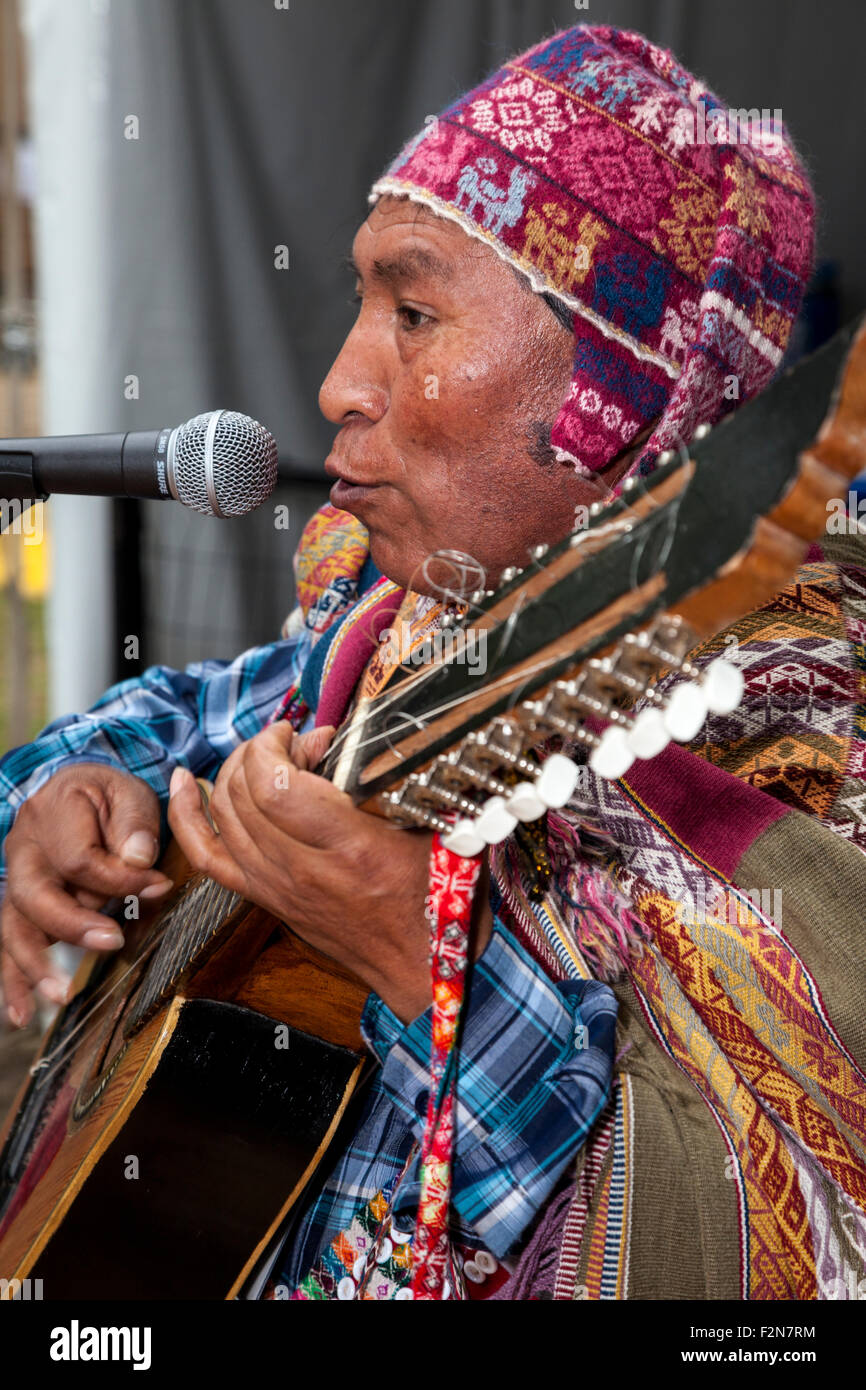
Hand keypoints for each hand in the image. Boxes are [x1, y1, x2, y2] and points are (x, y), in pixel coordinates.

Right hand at [1, 764, 172, 1026]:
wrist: (78, 790)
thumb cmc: (110, 797)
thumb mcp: (130, 793)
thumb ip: (136, 825)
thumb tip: (138, 860)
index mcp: (53, 812)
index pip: (80, 860)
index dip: (120, 879)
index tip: (158, 885)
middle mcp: (24, 847)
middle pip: (35, 894)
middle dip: (72, 924)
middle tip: (111, 941)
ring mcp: (16, 877)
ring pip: (14, 924)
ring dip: (34, 964)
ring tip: (58, 995)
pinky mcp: (18, 903)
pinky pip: (9, 942)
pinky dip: (13, 981)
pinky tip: (21, 1014)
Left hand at [167, 722, 492, 1022]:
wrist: (424, 965)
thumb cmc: (439, 896)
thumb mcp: (434, 827)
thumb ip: (387, 779)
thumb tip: (333, 740)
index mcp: (347, 849)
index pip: (274, 784)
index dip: (277, 745)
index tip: (301, 732)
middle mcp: (301, 870)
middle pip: (242, 793)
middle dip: (260, 752)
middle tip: (292, 743)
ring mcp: (276, 887)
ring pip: (221, 815)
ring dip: (234, 773)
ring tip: (263, 756)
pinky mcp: (264, 898)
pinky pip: (206, 855)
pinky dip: (187, 816)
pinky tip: (184, 783)